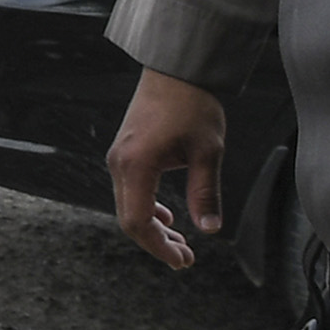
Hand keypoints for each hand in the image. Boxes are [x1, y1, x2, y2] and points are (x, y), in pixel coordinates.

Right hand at [107, 66, 228, 270]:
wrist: (177, 69)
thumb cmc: (192, 105)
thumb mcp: (207, 152)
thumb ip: (205, 193)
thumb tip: (211, 230)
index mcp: (137, 165)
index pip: (138, 221)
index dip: (158, 246)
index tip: (182, 260)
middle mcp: (120, 164)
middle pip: (129, 219)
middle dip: (157, 242)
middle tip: (186, 257)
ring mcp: (119, 157)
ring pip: (128, 206)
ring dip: (153, 226)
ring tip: (181, 240)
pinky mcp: (125, 152)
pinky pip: (129, 190)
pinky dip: (147, 208)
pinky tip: (167, 214)